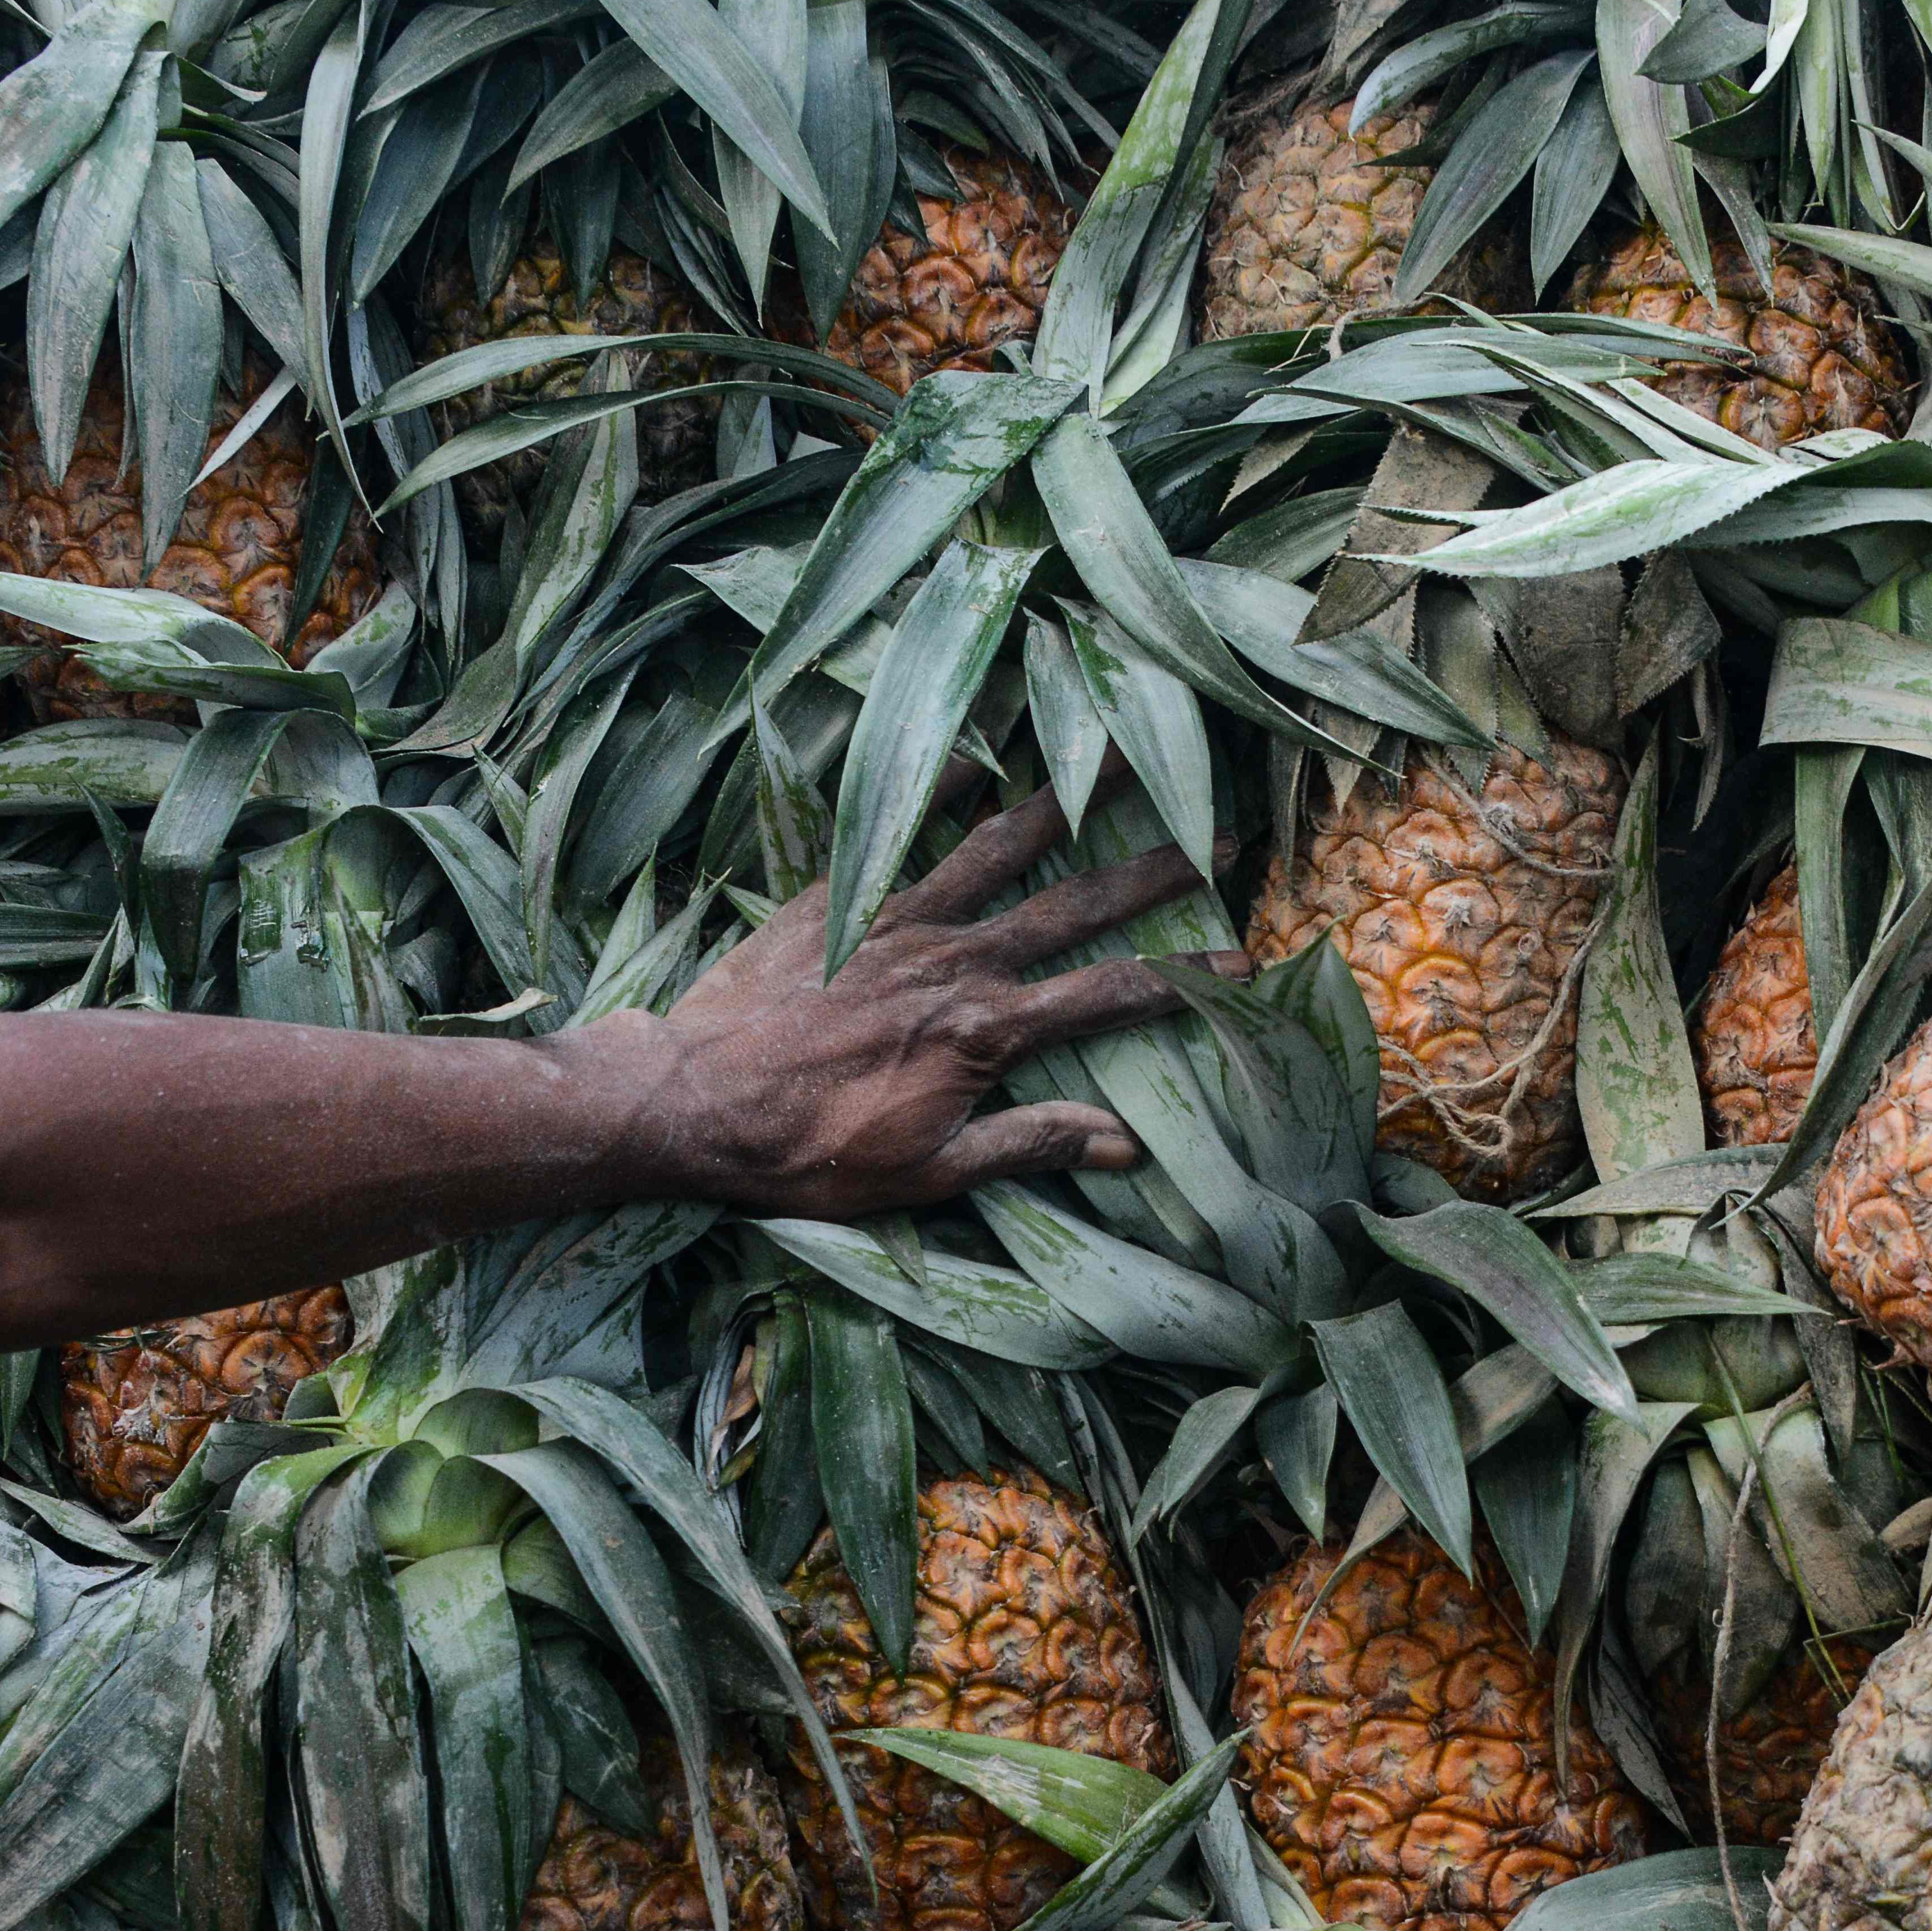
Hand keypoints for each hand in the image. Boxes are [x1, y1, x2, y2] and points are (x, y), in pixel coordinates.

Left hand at [571, 773, 1247, 1217]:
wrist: (689, 1102)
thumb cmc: (805, 1154)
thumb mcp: (926, 1175)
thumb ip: (1027, 1143)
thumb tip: (1123, 1141)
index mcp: (985, 1033)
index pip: (1109, 997)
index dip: (1182, 981)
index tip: (1242, 960)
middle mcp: (955, 960)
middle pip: (1075, 905)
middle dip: (1153, 871)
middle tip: (1217, 835)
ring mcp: (895, 919)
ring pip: (997, 846)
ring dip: (1063, 802)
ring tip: (1114, 760)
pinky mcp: (837, 898)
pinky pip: (900, 829)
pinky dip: (939, 789)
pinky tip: (974, 755)